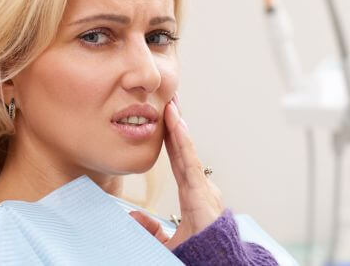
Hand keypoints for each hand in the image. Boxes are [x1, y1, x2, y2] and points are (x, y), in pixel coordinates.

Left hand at [130, 93, 223, 249]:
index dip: (173, 139)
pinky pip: (190, 162)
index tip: (166, 118)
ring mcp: (203, 189)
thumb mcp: (168, 240)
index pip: (180, 160)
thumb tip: (134, 218)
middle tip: (169, 100)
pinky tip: (177, 124)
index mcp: (194, 196)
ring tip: (171, 104)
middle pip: (184, 151)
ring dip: (178, 127)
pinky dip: (183, 142)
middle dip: (176, 125)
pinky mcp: (202, 193)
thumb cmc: (198, 254)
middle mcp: (201, 188)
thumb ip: (152, 227)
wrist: (216, 264)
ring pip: (187, 153)